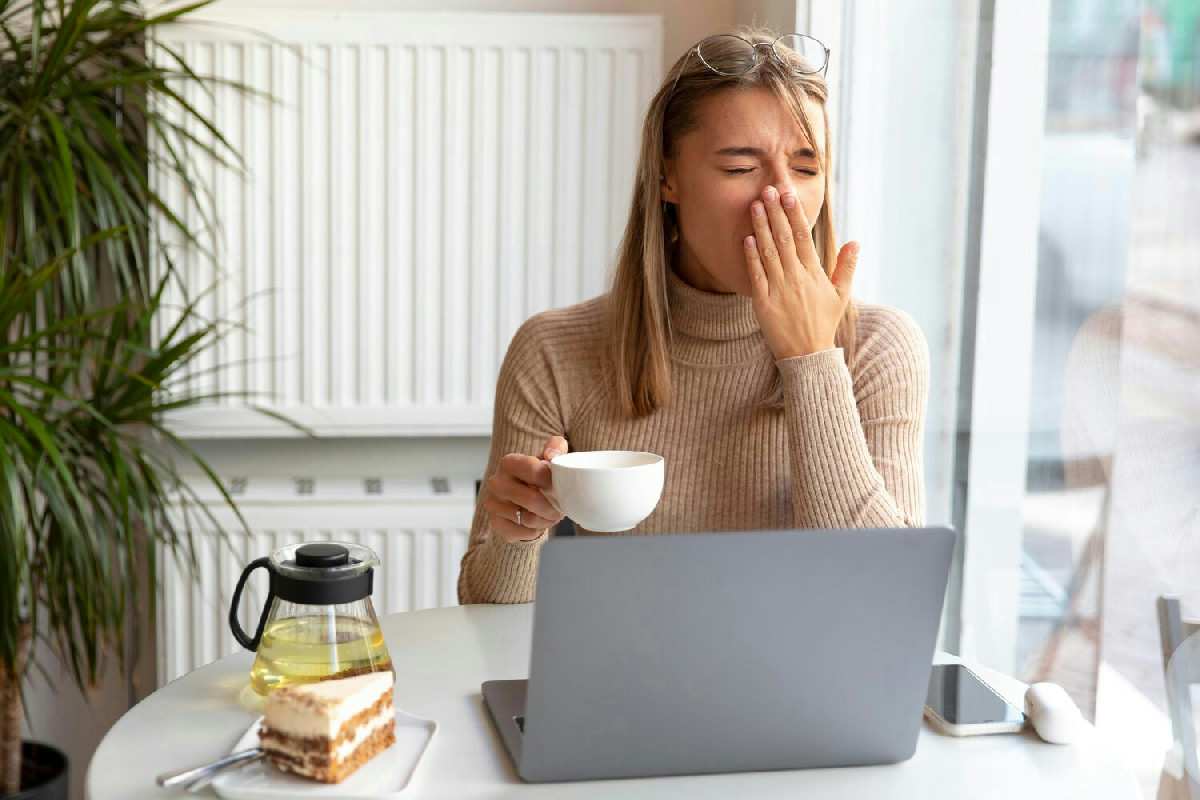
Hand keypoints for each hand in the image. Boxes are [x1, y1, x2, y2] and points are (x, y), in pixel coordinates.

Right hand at [483, 436, 567, 542]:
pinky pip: (523, 532)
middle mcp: (496, 482)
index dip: (552, 481)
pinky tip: (539, 524)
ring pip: (529, 519)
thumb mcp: (547, 459)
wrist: (519, 500)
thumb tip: (552, 455)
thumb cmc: (535, 478)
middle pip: (532, 499)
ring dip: (546, 520)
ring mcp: (493, 504)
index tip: (561, 488)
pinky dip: (536, 531)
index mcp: (508, 463)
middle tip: (561, 509)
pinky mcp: (496, 523)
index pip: (534, 470)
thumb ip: (555, 448)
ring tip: (552, 516)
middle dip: (552, 507)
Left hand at [743, 185, 858, 359]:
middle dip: (775, 212)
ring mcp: (778, 290)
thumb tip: (856, 242)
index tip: (788, 194)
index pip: (802, 236)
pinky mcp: (763, 303)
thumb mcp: (841, 295)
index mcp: (814, 273)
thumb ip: (847, 267)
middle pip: (783, 238)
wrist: (807, 354)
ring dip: (761, 228)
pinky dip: (751, 257)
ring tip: (755, 206)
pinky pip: (756, 276)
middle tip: (767, 189)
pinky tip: (746, 239)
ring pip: (768, 253)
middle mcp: (796, 278)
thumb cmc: (823, 323)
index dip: (794, 213)